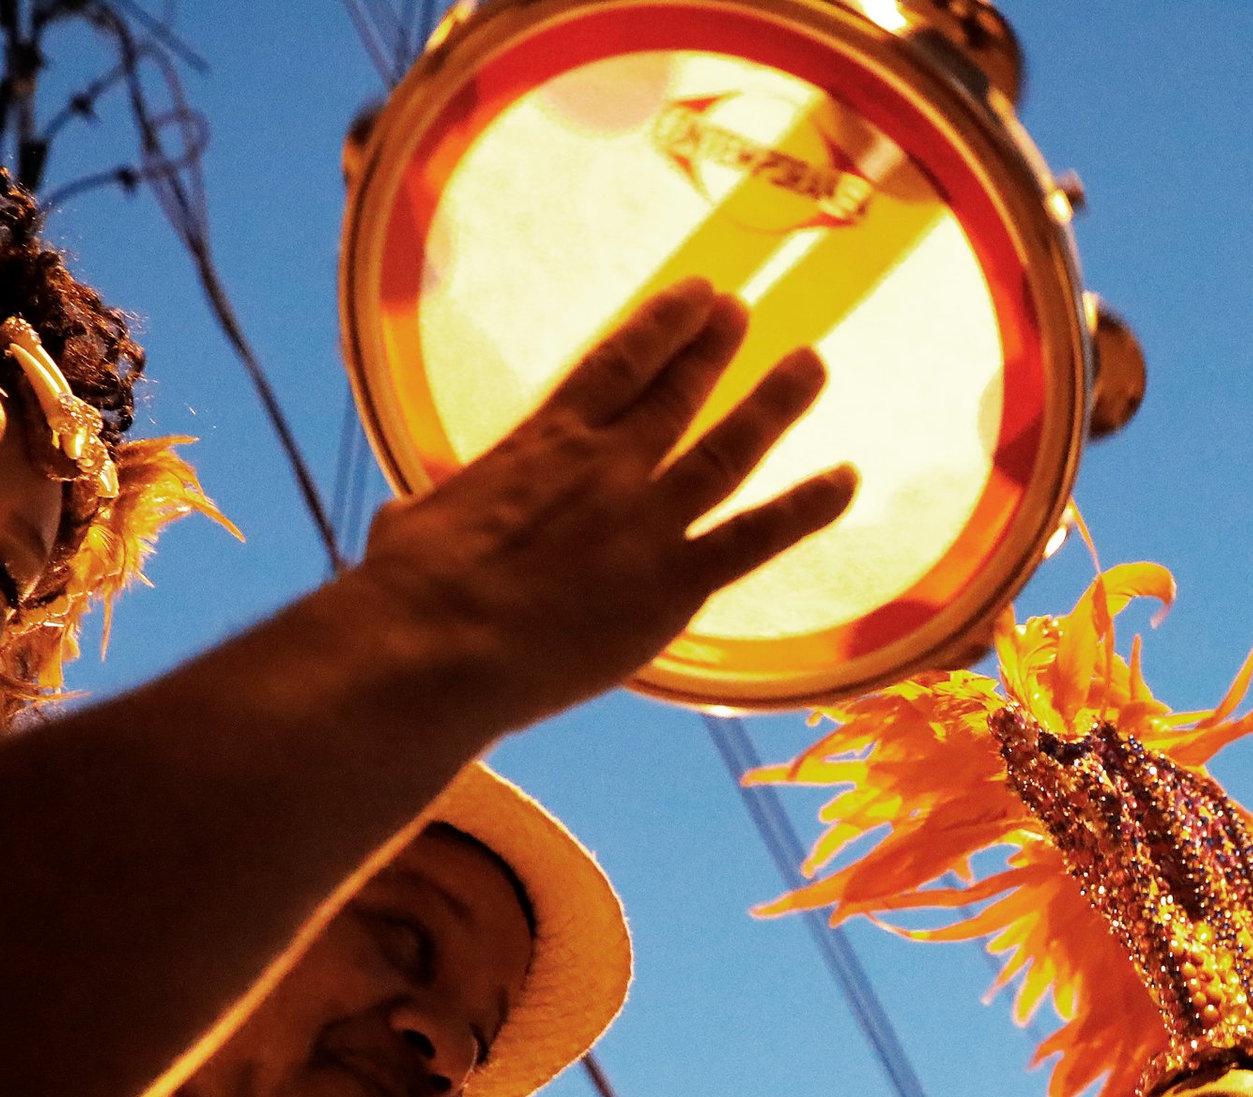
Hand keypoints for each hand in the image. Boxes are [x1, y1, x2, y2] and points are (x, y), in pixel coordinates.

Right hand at [354, 282, 854, 723]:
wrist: (434, 645)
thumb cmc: (406, 594)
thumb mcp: (414, 529)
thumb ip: (435, 514)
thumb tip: (412, 523)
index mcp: (540, 445)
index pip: (613, 367)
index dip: (660, 328)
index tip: (693, 296)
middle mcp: (604, 466)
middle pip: (676, 392)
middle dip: (715, 347)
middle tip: (744, 311)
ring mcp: (645, 520)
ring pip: (729, 449)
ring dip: (775, 403)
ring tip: (812, 365)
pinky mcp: (673, 582)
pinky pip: (757, 538)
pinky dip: (808, 508)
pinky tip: (846, 482)